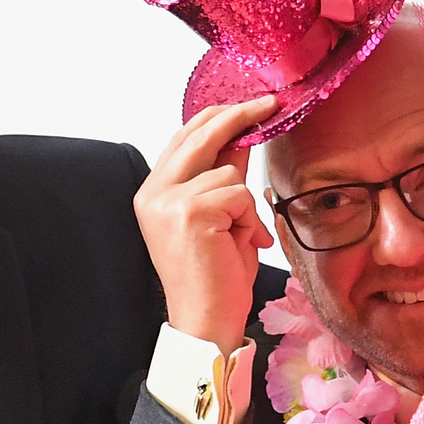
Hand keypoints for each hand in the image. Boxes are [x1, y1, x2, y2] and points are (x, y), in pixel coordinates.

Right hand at [136, 97, 274, 347]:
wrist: (206, 319)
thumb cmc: (216, 275)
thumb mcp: (221, 217)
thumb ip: (225, 178)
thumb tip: (242, 137)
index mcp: (153, 192)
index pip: (185, 138)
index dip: (218, 119)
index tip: (250, 106)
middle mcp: (153, 193)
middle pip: (200, 135)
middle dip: (239, 116)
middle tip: (270, 104)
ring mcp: (168, 201)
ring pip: (229, 172)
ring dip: (246, 205)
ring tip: (240, 237)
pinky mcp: (189, 212)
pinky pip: (239, 194)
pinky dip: (250, 220)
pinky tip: (242, 244)